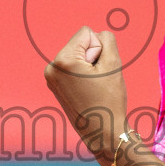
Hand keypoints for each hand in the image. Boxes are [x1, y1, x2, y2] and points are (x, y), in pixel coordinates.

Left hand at [44, 26, 127, 165]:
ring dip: (88, 67)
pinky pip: (73, 67)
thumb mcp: (114, 63)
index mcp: (62, 60)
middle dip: (92, 58)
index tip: (99, 71)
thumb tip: (96, 36)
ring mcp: (50, 77)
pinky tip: (86, 91)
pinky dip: (82, 75)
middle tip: (96, 82)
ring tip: (92, 87)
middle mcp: (51, 67)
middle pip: (80, 44)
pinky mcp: (54, 85)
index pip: (87, 33)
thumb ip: (106, 40)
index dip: (99, 49)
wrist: (102, 132)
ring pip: (78, 55)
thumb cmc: (109, 100)